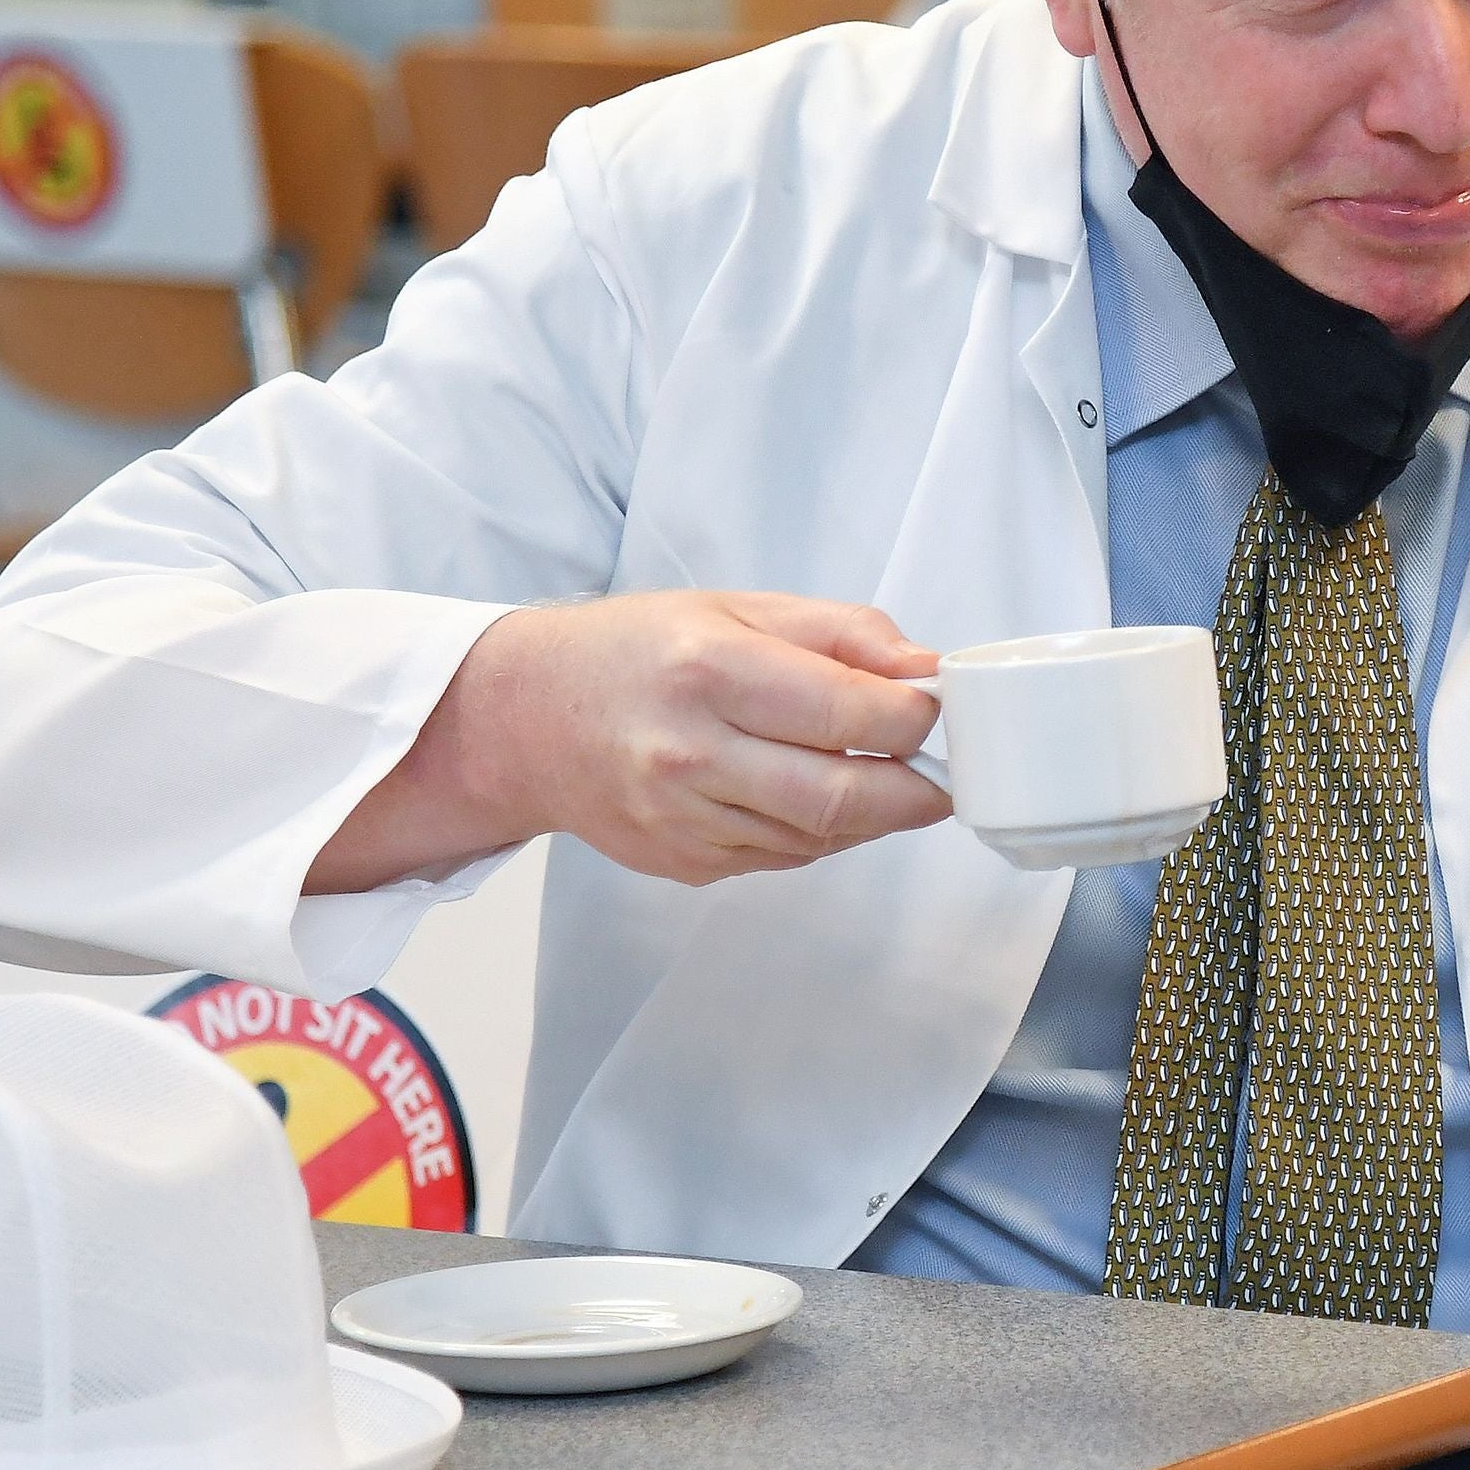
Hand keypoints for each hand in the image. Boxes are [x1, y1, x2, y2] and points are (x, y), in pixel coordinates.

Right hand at [430, 590, 950, 886]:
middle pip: (842, 797)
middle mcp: (689, 752)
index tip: (935, 710)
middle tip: (941, 775)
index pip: (851, 714)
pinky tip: (811, 796)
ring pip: (819, 837)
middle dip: (914, 791)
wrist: (528, 719)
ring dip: (869, 815)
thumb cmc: (636, 651)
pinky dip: (818, 833)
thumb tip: (925, 668)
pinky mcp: (683, 863)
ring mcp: (682, 819)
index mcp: (709, 670)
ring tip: (876, 777)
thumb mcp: (737, 606)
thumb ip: (841, 632)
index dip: (916, 719)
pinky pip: (784, 858)